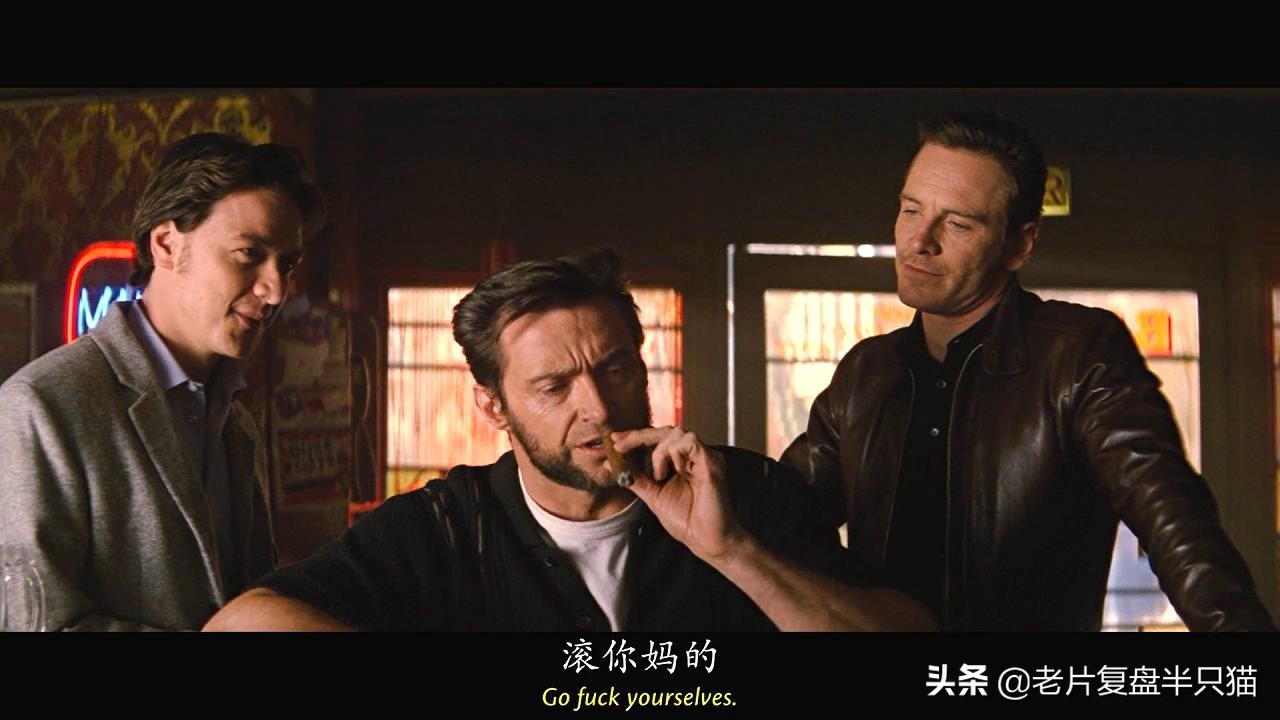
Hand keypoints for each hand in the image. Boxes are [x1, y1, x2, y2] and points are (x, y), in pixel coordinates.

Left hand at [611, 427, 743, 560]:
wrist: (706, 540)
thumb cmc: (686, 521)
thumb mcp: (653, 496)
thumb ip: (637, 479)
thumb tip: (613, 465)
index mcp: (681, 462)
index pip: (657, 439)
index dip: (635, 436)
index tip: (614, 440)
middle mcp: (694, 456)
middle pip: (665, 430)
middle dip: (638, 436)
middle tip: (619, 446)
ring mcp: (704, 457)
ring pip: (676, 432)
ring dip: (659, 451)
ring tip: (659, 475)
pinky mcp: (712, 461)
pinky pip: (690, 441)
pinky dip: (675, 453)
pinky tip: (674, 472)